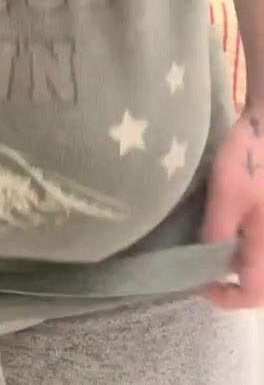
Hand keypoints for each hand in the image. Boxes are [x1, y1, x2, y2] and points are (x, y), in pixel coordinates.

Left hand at [201, 105, 263, 308]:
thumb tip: (206, 261)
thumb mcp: (226, 194)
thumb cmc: (253, 158)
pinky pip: (261, 241)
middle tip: (204, 267)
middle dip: (233, 281)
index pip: (251, 295)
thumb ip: (217, 232)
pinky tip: (228, 224)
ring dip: (239, 261)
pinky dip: (247, 243)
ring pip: (260, 260)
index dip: (223, 297)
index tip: (198, 281)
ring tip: (212, 245)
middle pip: (259, 282)